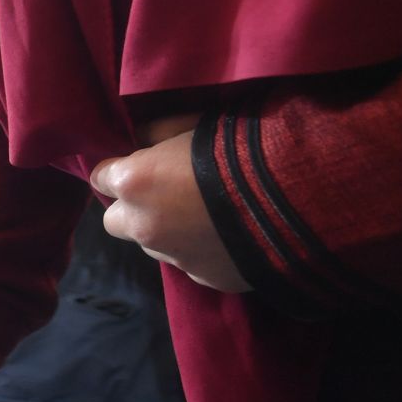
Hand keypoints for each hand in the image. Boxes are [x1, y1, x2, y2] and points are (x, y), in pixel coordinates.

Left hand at [91, 117, 247, 292]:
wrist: (300, 195)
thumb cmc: (243, 146)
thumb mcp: (194, 122)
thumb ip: (161, 132)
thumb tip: (146, 138)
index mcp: (133, 182)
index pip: (100, 177)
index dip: (120, 171)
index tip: (141, 166)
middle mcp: (144, 225)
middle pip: (115, 221)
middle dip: (133, 209)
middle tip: (166, 195)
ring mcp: (174, 257)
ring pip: (155, 245)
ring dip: (170, 231)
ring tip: (210, 215)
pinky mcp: (207, 279)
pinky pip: (193, 263)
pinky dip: (204, 251)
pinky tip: (234, 235)